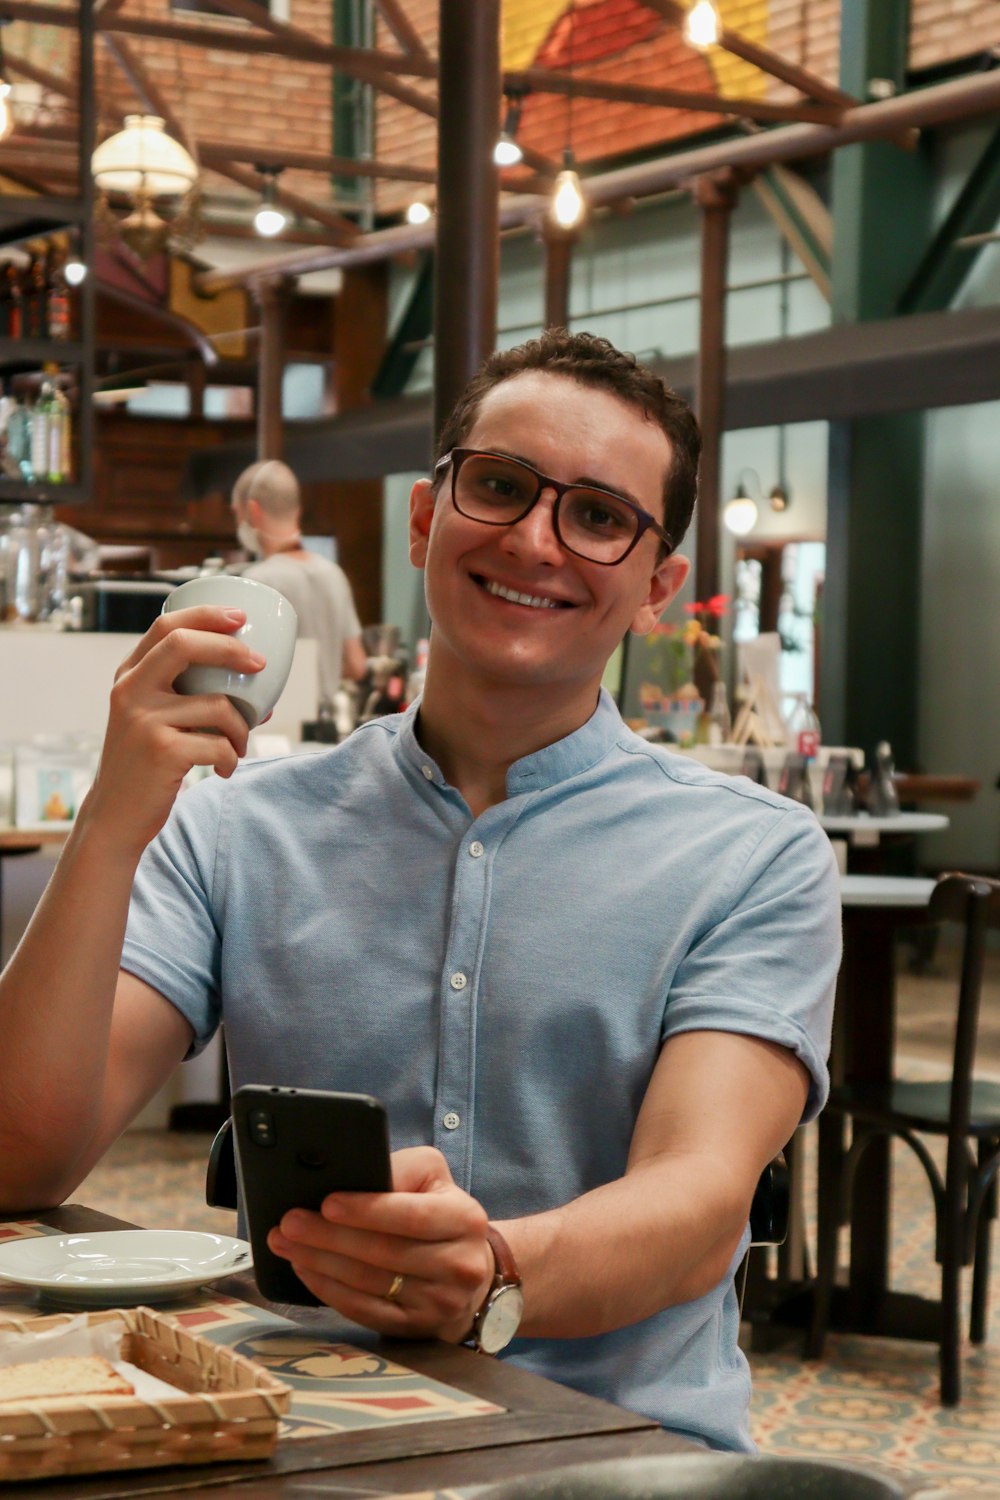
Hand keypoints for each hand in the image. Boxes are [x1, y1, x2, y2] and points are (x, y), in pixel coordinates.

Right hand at [81, 606, 265, 858]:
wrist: (116, 816)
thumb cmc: (146, 765)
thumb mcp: (153, 720)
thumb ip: (190, 697)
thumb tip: (262, 690)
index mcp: (129, 676)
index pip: (166, 626)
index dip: (206, 615)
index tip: (241, 616)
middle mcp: (130, 691)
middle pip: (183, 644)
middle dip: (230, 648)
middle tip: (260, 665)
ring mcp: (144, 720)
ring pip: (218, 706)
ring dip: (241, 729)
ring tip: (238, 747)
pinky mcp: (162, 751)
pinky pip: (220, 744)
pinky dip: (231, 758)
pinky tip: (223, 769)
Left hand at [267, 1147, 494, 1341]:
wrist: (471, 1269)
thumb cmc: (440, 1213)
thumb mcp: (432, 1178)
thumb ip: (400, 1170)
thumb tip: (349, 1174)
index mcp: (465, 1219)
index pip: (412, 1216)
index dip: (367, 1210)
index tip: (327, 1203)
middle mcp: (459, 1265)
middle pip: (384, 1253)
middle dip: (329, 1237)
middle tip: (288, 1223)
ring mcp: (439, 1303)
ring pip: (369, 1284)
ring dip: (320, 1263)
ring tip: (286, 1243)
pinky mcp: (417, 1328)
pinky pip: (364, 1311)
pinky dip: (329, 1290)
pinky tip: (306, 1270)